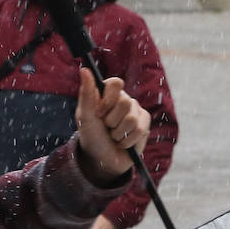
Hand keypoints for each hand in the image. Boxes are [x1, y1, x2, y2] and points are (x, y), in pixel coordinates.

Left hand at [74, 69, 148, 185]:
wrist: (102, 159)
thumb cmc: (91, 136)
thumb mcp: (84, 117)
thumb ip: (86, 93)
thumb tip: (84, 69)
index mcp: (107, 94)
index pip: (116, 83)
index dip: (109, 100)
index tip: (99, 113)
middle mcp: (123, 99)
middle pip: (125, 102)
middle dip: (112, 121)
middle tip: (106, 127)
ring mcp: (136, 110)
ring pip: (132, 118)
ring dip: (119, 133)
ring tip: (114, 136)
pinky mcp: (145, 124)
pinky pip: (141, 129)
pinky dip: (128, 140)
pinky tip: (123, 142)